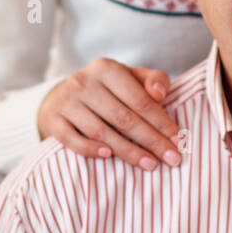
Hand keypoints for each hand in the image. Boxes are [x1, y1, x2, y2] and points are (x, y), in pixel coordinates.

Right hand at [37, 58, 180, 168]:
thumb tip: (161, 94)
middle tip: (172, 158)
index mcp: (107, 68)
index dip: (161, 121)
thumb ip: (153, 80)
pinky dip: (90, 149)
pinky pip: (72, 139)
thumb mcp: (130, 77)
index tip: (178, 140)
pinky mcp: (53, 119)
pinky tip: (109, 156)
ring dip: (127, 151)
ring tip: (150, 164)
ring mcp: (66, 101)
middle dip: (151, 140)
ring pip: (101, 131)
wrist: (62, 96)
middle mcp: (84, 82)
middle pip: (123, 118)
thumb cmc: (107, 89)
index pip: (140, 99)